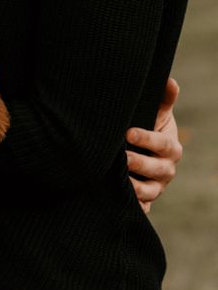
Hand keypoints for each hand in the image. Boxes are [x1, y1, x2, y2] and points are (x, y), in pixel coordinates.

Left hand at [126, 78, 181, 213]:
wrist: (144, 152)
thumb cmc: (149, 126)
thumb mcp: (157, 113)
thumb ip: (164, 100)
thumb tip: (169, 80)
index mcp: (171, 147)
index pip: (163, 144)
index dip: (147, 138)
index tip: (128, 133)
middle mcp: (167, 169)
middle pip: (157, 170)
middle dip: (139, 164)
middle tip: (121, 158)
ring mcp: (157, 187)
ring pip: (150, 191)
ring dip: (136, 188)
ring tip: (118, 180)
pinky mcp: (146, 200)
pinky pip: (142, 208)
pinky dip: (134, 208)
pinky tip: (118, 203)